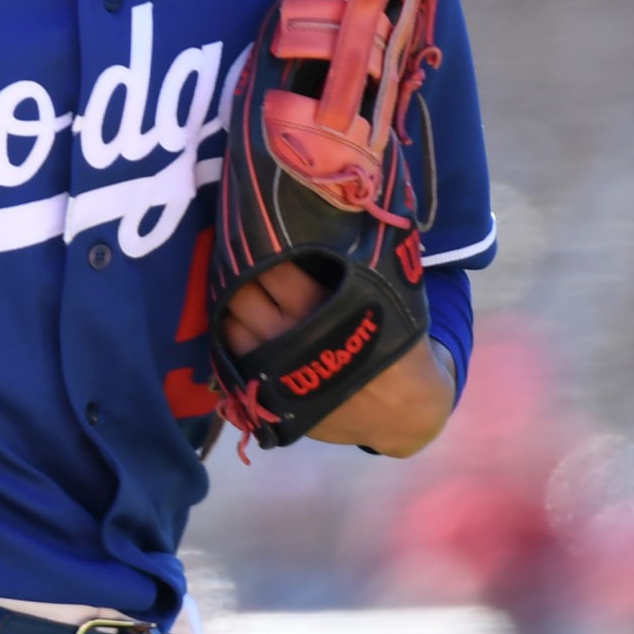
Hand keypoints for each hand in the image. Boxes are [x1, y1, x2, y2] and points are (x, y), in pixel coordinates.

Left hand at [220, 259, 454, 455]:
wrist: (402, 411)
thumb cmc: (395, 343)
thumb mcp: (386, 294)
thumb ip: (354, 262)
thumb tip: (325, 222)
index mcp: (318, 304)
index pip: (270, 265)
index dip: (264, 249)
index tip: (264, 238)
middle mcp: (289, 335)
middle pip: (243, 293)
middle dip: (244, 275)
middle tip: (249, 264)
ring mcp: (275, 368)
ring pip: (232, 324)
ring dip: (234, 306)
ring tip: (244, 293)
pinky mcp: (268, 394)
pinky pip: (233, 357)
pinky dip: (235, 337)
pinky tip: (243, 325)